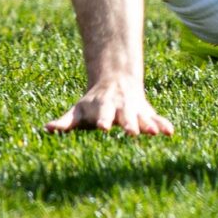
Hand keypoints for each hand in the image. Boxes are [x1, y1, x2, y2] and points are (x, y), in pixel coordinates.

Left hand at [45, 76, 173, 135]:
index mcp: (103, 108)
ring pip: (143, 118)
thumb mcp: (78, 111)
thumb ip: (65, 122)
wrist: (115, 83)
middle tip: (132, 133)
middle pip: (125, 117)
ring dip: (148, 125)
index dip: (102, 121)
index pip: (102, 116)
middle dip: (128, 124)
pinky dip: (164, 125)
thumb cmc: (92, 105)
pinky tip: (171, 132)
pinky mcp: (148, 114)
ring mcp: (135, 111)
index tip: (103, 128)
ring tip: (154, 133)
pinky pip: (157, 119)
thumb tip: (46, 129)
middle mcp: (120, 109)